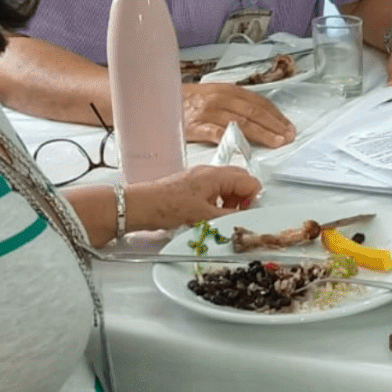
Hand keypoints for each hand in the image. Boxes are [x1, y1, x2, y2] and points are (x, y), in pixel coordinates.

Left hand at [126, 165, 260, 230]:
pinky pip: (213, 190)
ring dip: (230, 200)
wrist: (140, 206)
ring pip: (227, 185)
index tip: (245, 214)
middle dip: (243, 198)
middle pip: (240, 179)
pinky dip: (217, 201)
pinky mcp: (191, 185)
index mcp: (216, 175)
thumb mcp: (203, 216)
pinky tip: (207, 215)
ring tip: (220, 217)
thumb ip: (228, 217)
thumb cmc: (167, 206)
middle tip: (236, 214)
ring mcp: (199, 178)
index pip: (249, 181)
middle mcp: (209, 172)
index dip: (252, 198)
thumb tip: (244, 218)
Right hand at [180, 82, 297, 147]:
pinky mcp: (196, 126)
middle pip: (254, 113)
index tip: (289, 127)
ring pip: (242, 123)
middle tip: (289, 137)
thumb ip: (235, 104)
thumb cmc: (188, 100)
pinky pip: (217, 133)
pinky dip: (232, 139)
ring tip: (277, 142)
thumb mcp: (214, 95)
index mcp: (228, 90)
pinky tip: (246, 147)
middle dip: (275, 126)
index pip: (259, 103)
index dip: (276, 115)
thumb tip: (260, 117)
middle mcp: (221, 99)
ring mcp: (209, 112)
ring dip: (262, 134)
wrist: (158, 100)